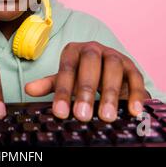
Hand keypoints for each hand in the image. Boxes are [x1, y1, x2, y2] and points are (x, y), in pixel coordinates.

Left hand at [25, 41, 148, 121]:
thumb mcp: (64, 79)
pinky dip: (137, 94)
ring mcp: (114, 56)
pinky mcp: (132, 66)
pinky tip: (134, 111)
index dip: (62, 91)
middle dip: (86, 90)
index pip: (66, 69)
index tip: (60, 113)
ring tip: (106, 117)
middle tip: (82, 115)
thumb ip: (49, 85)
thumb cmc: (80, 76)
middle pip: (90, 64)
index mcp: (73, 50)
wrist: (106, 70)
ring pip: (113, 69)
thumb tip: (29, 89)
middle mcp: (94, 49)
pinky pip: (136, 78)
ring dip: (111, 93)